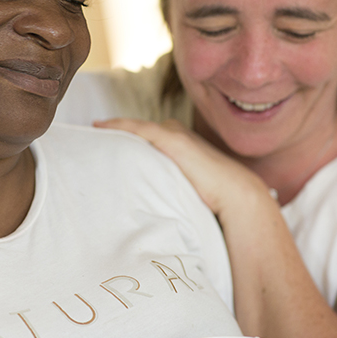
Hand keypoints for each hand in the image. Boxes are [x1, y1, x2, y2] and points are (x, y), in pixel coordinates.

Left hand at [95, 118, 266, 215]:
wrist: (240, 197)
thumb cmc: (221, 203)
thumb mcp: (194, 194)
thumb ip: (179, 193)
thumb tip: (163, 212)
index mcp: (188, 147)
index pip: (156, 136)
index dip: (136, 136)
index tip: (116, 140)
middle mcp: (182, 137)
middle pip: (146, 129)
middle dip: (125, 130)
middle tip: (100, 133)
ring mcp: (178, 136)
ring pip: (140, 126)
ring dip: (119, 126)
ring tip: (96, 128)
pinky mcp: (173, 141)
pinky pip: (139, 128)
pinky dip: (120, 125)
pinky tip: (101, 126)